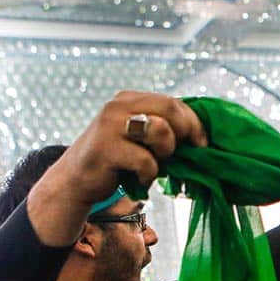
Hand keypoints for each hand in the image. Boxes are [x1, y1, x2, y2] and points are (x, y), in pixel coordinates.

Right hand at [30, 92, 206, 244]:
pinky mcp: (106, 149)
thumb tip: (202, 137)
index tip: (201, 143)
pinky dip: (148, 175)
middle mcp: (119, 106)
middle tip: (180, 155)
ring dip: (165, 154)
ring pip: (161, 131)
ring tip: (153, 164)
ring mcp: (110, 125)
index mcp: (130, 100)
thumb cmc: (118, 162)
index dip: (194, 123)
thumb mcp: (142, 140)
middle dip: (184, 134)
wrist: (77, 181)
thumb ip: (165, 130)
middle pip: (171, 110)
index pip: (173, 102)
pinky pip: (146, 161)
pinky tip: (138, 179)